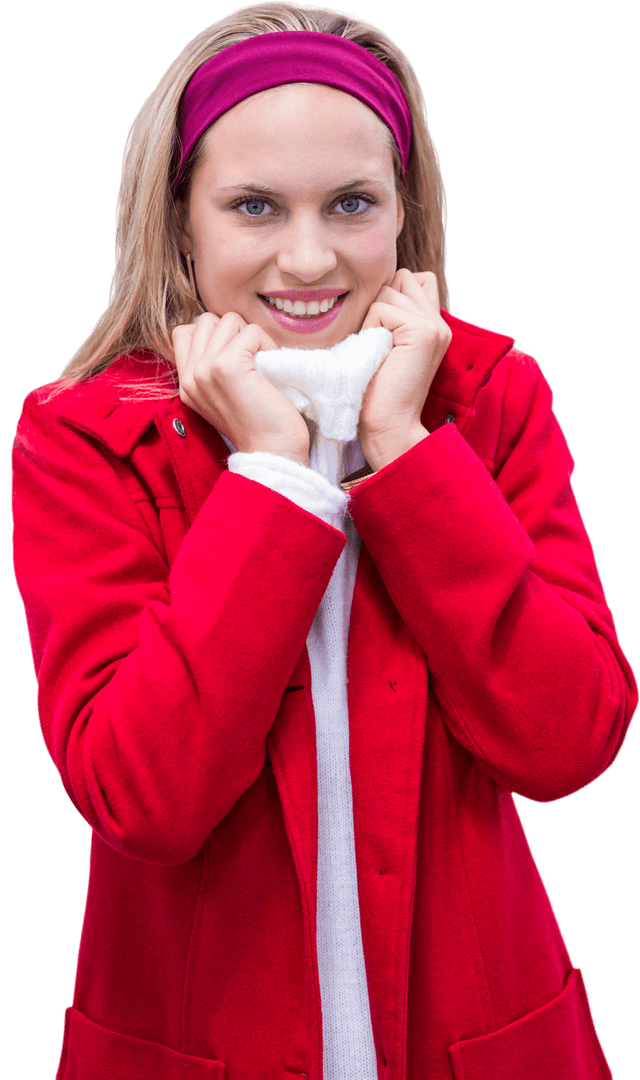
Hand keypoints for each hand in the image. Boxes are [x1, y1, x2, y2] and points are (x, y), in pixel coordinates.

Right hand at [172, 312, 309, 464]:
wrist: (272, 452)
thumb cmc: (259, 424)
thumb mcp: (224, 395)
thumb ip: (213, 368)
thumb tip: (227, 332)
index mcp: (186, 384)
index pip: (183, 331)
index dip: (213, 334)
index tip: (235, 357)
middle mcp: (190, 376)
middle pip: (206, 320)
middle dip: (234, 332)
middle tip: (252, 360)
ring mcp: (205, 370)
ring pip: (228, 320)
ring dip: (252, 336)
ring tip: (262, 364)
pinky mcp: (227, 366)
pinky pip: (251, 331)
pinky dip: (267, 343)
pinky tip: (271, 368)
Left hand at [359, 270, 451, 470]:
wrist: (389, 426)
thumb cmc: (377, 392)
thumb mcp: (386, 345)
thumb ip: (391, 316)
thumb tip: (373, 287)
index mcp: (434, 325)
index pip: (412, 279)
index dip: (389, 298)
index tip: (381, 334)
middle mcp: (440, 322)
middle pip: (401, 277)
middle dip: (381, 301)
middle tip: (377, 342)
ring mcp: (434, 325)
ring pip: (389, 289)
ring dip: (373, 316)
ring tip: (377, 350)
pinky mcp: (422, 331)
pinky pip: (381, 308)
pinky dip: (370, 328)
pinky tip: (377, 354)